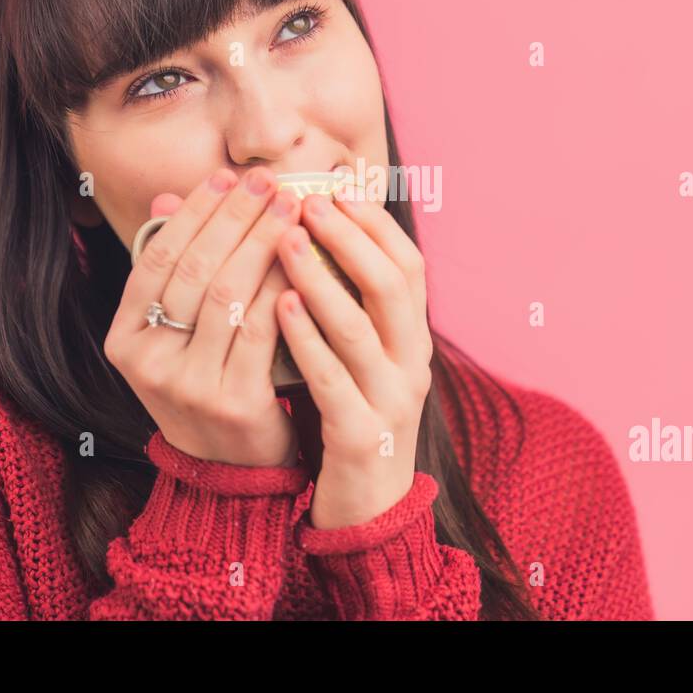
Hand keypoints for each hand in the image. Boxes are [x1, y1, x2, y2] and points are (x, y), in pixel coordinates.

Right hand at [103, 165, 304, 467]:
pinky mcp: (232, 402)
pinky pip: (261, 328)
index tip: (227, 175)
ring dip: (263, 242)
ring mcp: (187, 385)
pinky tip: (304, 258)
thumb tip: (167, 197)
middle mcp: (146, 363)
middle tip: (269, 181)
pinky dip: (282, 286)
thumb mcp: (178, 333)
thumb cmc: (210, 383)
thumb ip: (175, 271)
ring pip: (228, 293)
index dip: (194, 212)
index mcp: (124, 339)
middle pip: (194, 269)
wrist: (232, 469)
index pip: (157, 257)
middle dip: (234, 217)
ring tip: (293, 208)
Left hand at [275, 187, 433, 529]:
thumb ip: (347, 304)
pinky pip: (333, 379)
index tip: (337, 184)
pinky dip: (307, 338)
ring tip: (285, 239)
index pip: (409, 266)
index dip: (375, 222)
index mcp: (413, 340)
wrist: (369, 508)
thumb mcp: (361, 357)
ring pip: (362, 327)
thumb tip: (315, 234)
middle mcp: (412, 364)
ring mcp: (390, 400)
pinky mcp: (362, 437)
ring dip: (322, 277)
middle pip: (393, 284)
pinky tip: (279, 306)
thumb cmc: (353, 417)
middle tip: (306, 200)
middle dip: (349, 236)